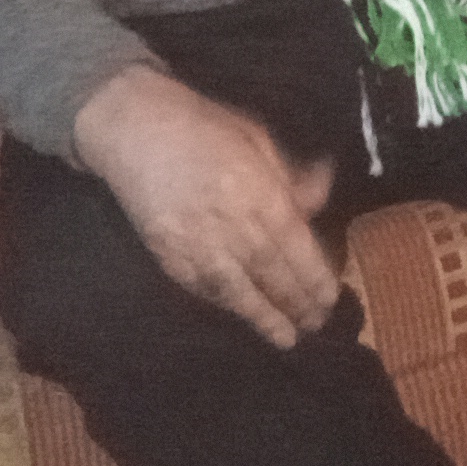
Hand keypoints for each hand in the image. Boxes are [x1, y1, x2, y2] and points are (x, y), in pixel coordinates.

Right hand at [72, 62, 339, 347]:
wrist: (136, 127)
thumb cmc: (204, 126)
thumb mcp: (258, 140)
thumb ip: (291, 176)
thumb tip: (322, 197)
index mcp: (261, 194)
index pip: (297, 248)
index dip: (315, 278)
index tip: (330, 299)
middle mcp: (232, 225)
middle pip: (272, 274)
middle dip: (296, 303)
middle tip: (316, 325)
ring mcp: (196, 243)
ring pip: (237, 291)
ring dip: (263, 317)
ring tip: (286, 339)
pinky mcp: (167, 254)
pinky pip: (202, 287)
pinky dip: (224, 304)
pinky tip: (240, 314)